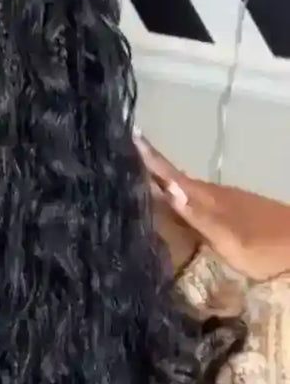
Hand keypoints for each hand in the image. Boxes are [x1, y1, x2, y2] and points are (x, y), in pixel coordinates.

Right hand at [136, 134, 289, 282]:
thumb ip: (199, 216)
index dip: (149, 157)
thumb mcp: (230, 238)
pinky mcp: (230, 213)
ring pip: (183, 188)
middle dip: (147, 167)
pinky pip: (193, 199)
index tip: (128, 135)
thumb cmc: (265, 248)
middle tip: (118, 158)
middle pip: (172, 178)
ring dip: (160, 182)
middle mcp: (212, 195)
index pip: (171, 174)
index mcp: (207, 198)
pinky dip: (176, 197)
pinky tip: (170, 205)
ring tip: (133, 180)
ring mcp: (223, 203)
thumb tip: (167, 189)